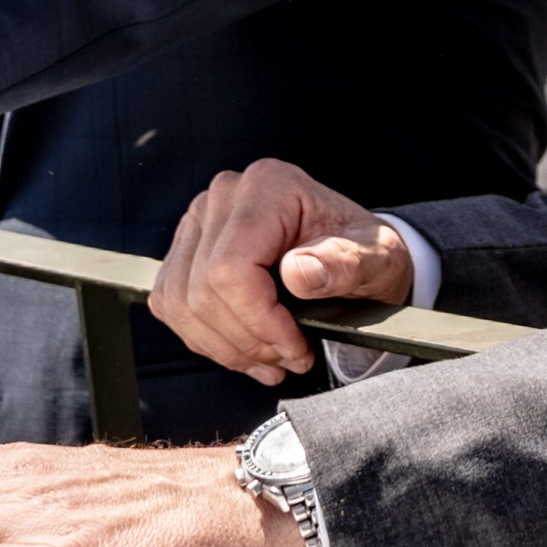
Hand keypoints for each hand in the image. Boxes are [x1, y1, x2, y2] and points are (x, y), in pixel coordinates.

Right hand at [153, 158, 410, 383]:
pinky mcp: (184, 250)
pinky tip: (243, 349)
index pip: (230, 268)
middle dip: (246, 341)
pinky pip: (171, 305)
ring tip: (269, 360)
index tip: (293, 347)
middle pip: (201, 290)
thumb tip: (299, 272)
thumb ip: (344, 263)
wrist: (354, 252)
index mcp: (268, 186)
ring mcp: (199, 222)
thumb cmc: (362, 251)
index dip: (258, 321)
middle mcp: (225, 197)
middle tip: (288, 358)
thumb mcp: (375, 257)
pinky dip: (206, 339)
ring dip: (225, 347)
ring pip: (180, 303)